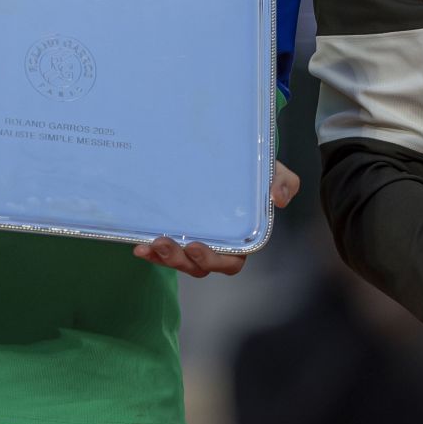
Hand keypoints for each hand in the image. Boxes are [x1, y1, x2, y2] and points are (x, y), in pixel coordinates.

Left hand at [134, 160, 300, 276]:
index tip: (194, 245)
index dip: (212, 259)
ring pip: (180, 261)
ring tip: (148, 244)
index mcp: (242, 240)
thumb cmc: (256, 171)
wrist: (233, 157)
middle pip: (200, 266)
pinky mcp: (178, 234)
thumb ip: (283, 182)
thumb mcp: (273, 171)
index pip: (230, 261)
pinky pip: (164, 250)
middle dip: (180, 261)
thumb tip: (278, 199)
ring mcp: (196, 241)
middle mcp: (218, 246)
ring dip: (163, 257)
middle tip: (164, 244)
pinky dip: (151, 251)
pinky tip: (138, 244)